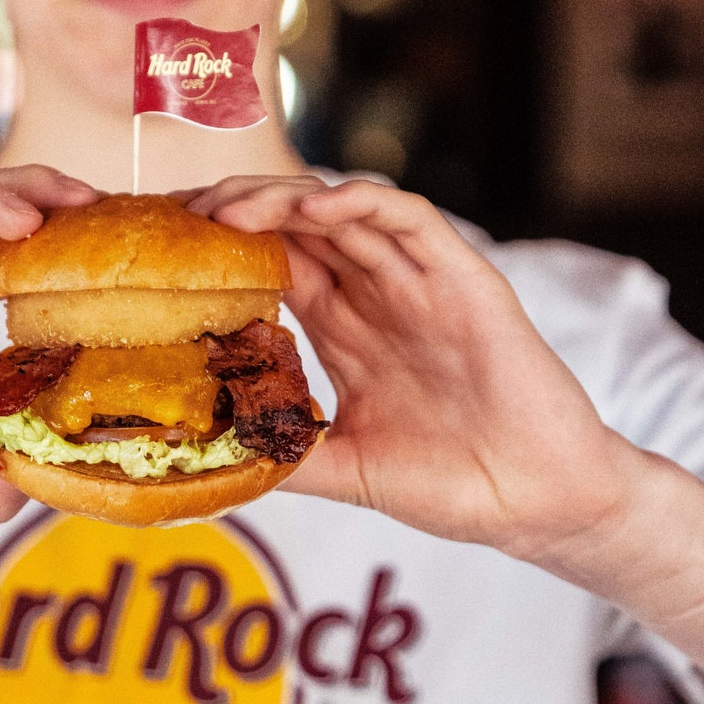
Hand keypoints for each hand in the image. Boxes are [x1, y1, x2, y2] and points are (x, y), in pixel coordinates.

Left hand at [189, 176, 638, 560]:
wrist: (540, 503)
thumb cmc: (453, 483)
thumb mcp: (347, 468)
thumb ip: (285, 457)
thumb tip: (209, 467)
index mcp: (344, 327)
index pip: (271, 261)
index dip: (219, 245)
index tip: (163, 244)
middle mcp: (376, 295)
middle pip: (295, 226)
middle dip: (235, 209)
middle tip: (179, 217)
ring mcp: (419, 283)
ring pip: (341, 213)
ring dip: (281, 200)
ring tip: (226, 209)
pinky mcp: (466, 281)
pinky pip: (411, 222)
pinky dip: (361, 205)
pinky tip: (314, 211)